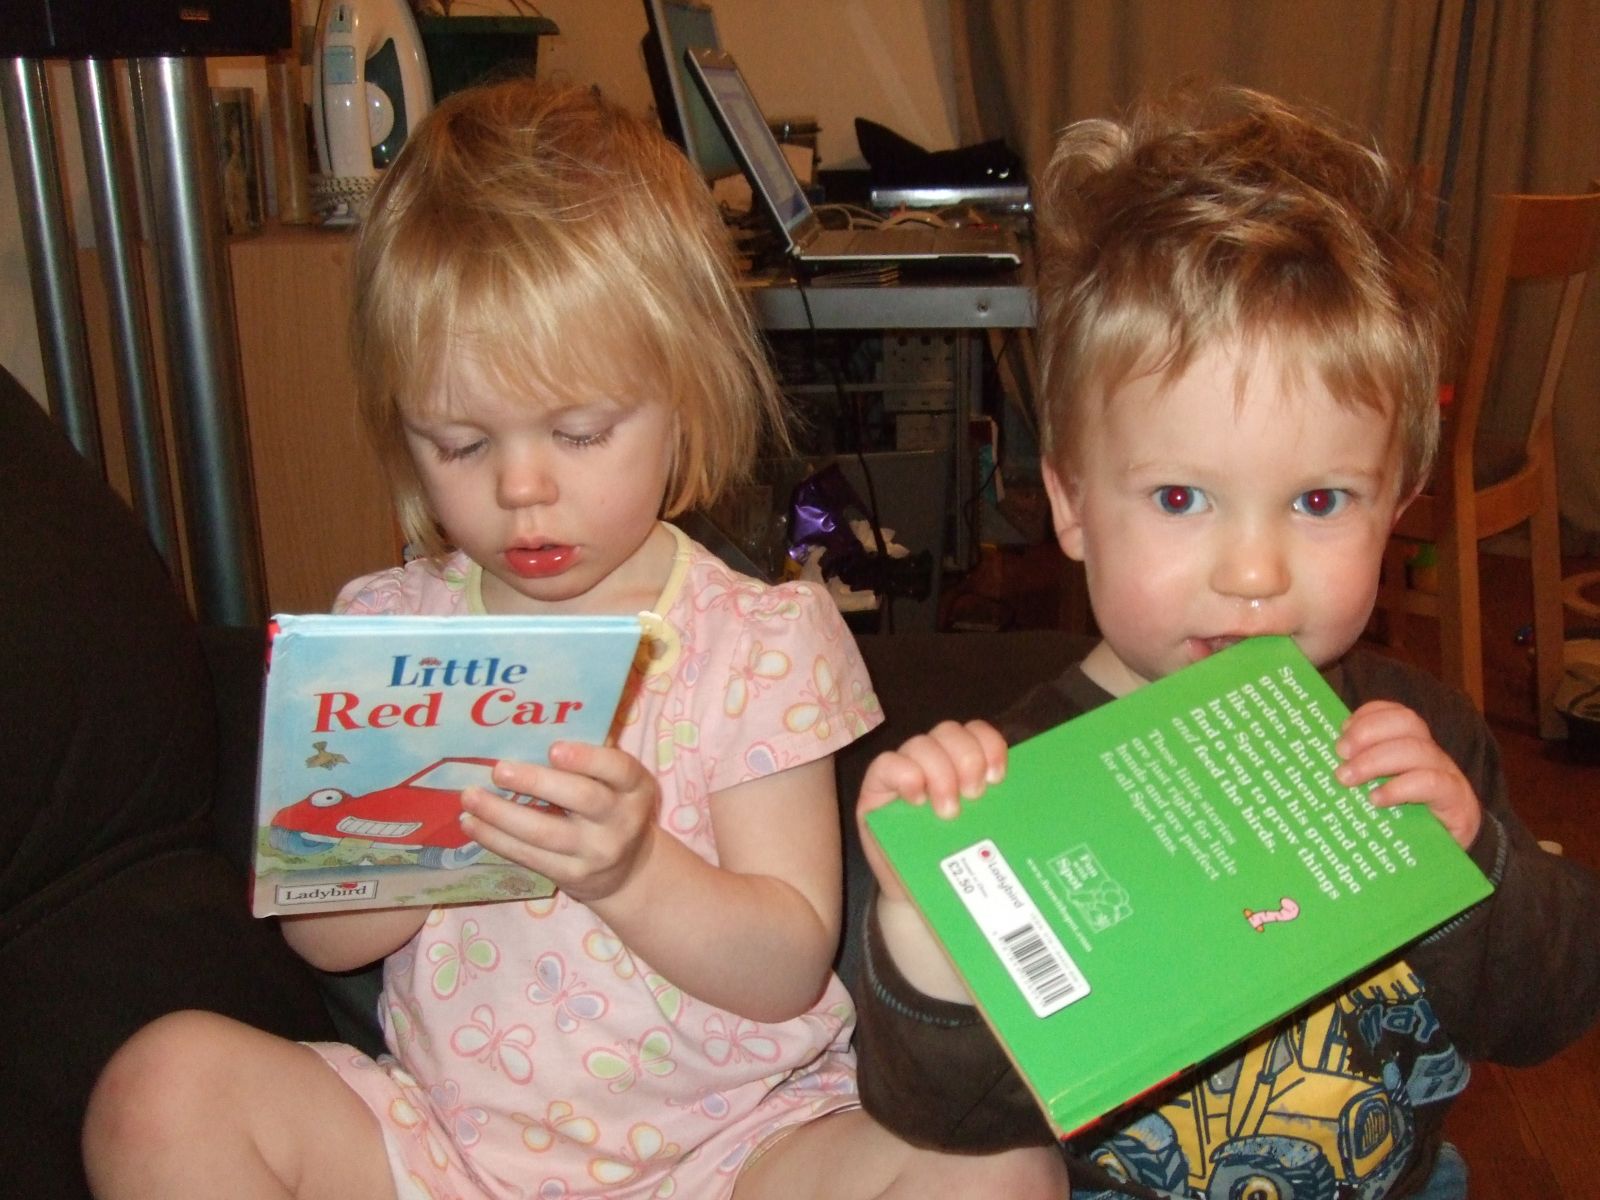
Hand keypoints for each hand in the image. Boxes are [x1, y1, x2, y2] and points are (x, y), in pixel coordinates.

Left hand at [459, 743, 660, 904]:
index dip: (587, 758)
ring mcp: (597, 852)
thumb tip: (526, 734)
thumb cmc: (611, 808)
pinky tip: (472, 824)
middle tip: (498, 770)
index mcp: (635, 787)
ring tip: (470, 797)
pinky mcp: (572, 876)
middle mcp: (622, 820)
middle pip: (581, 799)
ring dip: (501, 815)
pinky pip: (530, 856)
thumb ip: (588, 763)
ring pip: (545, 833)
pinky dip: (497, 839)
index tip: (553, 748)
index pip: (619, 769)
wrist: (628, 870)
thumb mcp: (616, 784)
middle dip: (536, 782)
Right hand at [856, 719, 1007, 901]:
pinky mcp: (875, 789)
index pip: (976, 732)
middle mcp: (933, 761)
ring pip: (920, 744)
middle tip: (974, 797)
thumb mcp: (985, 832)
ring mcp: (902, 771)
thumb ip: (1001, 811)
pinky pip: (886, 763)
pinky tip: (917, 801)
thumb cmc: (957, 864)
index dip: (989, 745)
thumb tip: (1034, 804)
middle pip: (949, 731)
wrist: (920, 898)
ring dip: (939, 773)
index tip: (998, 778)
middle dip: (966, 759)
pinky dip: (905, 776)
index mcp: (964, 765)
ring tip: (948, 811)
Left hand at [1334, 700, 1481, 847]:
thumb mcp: (1375, 794)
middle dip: (1368, 731)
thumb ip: (1357, 777)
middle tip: (1340, 754)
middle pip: (1407, 722)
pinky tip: (1376, 799)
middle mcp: (1431, 755)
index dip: (1369, 715)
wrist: (1446, 864)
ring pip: (1416, 749)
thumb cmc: (1402, 826)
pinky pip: (1431, 783)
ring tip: (1347, 779)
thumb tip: (1320, 766)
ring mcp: (1447, 775)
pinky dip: (1399, 788)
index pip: (1396, 714)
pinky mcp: (1457, 801)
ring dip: (1375, 760)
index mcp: (1411, 747)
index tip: (1341, 730)